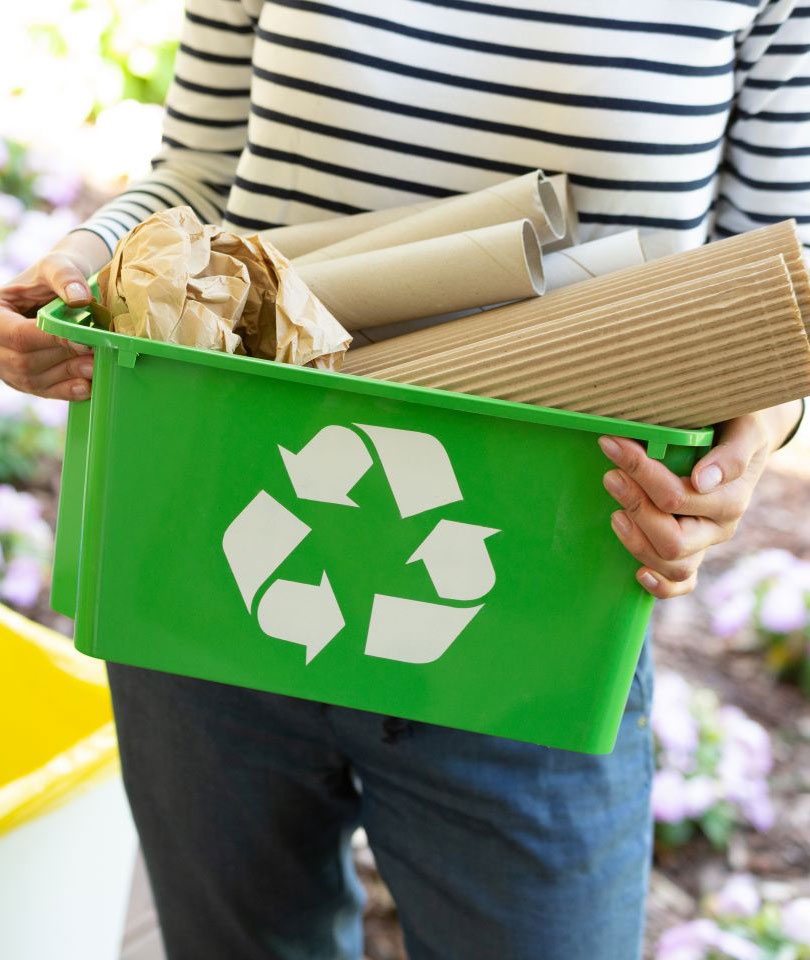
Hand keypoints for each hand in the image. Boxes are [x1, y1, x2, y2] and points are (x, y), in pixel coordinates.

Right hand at [0, 250, 96, 400]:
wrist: (59, 293)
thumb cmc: (53, 277)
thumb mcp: (56, 265)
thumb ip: (65, 276)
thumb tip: (80, 298)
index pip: (18, 335)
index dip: (50, 340)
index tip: (83, 341)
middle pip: (24, 362)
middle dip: (62, 361)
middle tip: (96, 356)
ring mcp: (7, 365)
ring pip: (34, 380)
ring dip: (68, 376)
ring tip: (96, 367)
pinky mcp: (25, 380)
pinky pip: (43, 391)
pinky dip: (67, 390)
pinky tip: (88, 385)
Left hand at [597, 406, 799, 597]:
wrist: (742, 438)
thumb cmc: (736, 428)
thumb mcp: (744, 429)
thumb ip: (731, 454)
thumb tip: (703, 481)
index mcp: (731, 498)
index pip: (677, 497)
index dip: (640, 471)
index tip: (612, 444)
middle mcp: (719, 527)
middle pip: (672, 539)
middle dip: (635, 507)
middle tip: (611, 476)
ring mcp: (704, 545)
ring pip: (672, 565)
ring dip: (637, 542)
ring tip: (615, 514)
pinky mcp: (693, 554)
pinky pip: (682, 585)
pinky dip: (661, 586)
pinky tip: (639, 575)